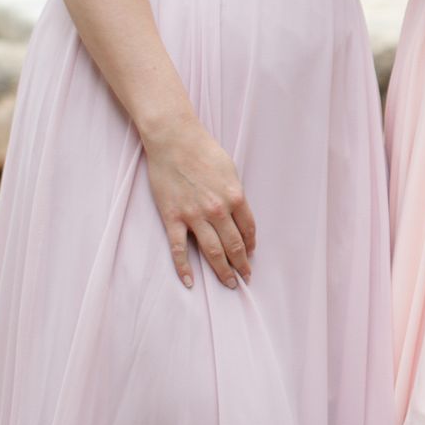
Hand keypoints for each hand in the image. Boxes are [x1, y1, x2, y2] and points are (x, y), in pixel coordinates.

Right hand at [144, 118, 256, 288]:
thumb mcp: (230, 170)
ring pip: (212, 251)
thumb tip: (238, 215)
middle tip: (245, 278)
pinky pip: (179, 249)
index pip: (248, 230)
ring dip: (222, 271)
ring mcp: (194, 216)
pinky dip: (184, 268)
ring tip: (229, 284)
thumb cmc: (203, 150)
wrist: (174, 140)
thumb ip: (235, 194)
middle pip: (233, 245)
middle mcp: (218, 210)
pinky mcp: (173, 217)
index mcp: (235, 197)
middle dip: (241, 265)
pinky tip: (190, 282)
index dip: (251, 246)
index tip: (251, 255)